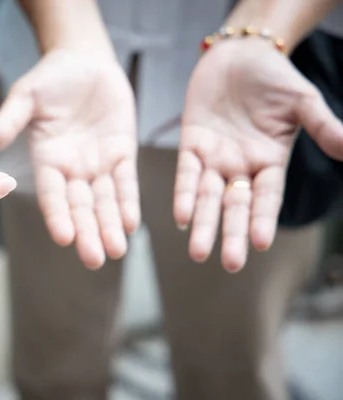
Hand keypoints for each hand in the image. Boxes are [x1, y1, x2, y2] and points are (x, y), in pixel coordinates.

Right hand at [0, 50, 139, 268]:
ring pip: (105, 200)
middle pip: (80, 206)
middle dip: (88, 232)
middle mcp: (71, 168)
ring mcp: (97, 163)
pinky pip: (126, 182)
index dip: (58, 215)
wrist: (85, 60)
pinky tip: (132, 223)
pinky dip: (129, 201)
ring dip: (110, 225)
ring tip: (117, 250)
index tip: (64, 238)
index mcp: (46, 159)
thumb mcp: (26, 96)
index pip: (52, 194)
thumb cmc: (50, 77)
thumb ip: (7, 122)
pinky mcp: (121, 153)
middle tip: (95, 259)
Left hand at [174, 38, 342, 271]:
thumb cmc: (275, 79)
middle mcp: (240, 166)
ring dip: (204, 223)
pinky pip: (186, 174)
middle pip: (236, 206)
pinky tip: (181, 216)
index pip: (266, 197)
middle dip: (232, 234)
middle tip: (230, 263)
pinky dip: (184, 194)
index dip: (263, 219)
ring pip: (208, 197)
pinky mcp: (191, 144)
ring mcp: (215, 157)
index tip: (261, 243)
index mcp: (269, 162)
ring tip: (198, 252)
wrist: (240, 54)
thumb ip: (321, 125)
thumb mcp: (302, 101)